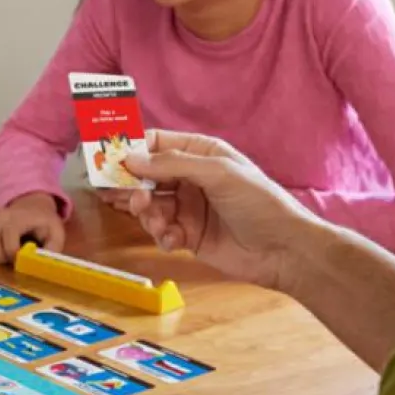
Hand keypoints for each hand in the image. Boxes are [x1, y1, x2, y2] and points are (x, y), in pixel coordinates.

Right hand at [0, 194, 64, 265]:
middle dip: (0, 256)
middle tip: (11, 259)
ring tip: (2, 253)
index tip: (21, 260)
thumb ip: (52, 249)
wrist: (32, 206)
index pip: (8, 238)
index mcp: (18, 218)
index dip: (14, 255)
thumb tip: (41, 264)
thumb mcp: (56, 233)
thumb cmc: (43, 223)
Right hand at [121, 130, 313, 291]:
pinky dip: (162, 235)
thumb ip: (173, 165)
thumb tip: (131, 159)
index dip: (133, 151)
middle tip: (127, 198)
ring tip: (160, 223)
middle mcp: (191, 178)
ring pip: (150, 206)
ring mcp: (188, 207)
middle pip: (146, 176)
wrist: (284, 250)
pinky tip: (174, 240)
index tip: (109, 160)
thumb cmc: (260, 203)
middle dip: (135, 187)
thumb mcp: (218, 174)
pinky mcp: (188, 235)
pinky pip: (161, 231)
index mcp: (201, 153)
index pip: (157, 144)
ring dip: (149, 215)